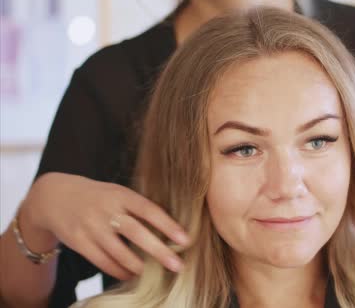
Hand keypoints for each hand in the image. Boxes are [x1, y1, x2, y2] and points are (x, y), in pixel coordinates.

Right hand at [20, 172, 189, 279]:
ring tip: (155, 274)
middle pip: (136, 233)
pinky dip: (120, 271)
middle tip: (178, 265)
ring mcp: (91, 227)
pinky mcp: (79, 242)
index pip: (149, 210)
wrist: (55, 197)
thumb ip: (139, 207)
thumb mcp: (118, 193)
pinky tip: (132, 275)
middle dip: (159, 251)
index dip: (168, 225)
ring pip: (119, 253)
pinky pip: (103, 262)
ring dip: (139, 267)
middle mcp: (106, 210)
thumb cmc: (98, 196)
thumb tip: (171, 227)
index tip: (186, 239)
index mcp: (121, 195)